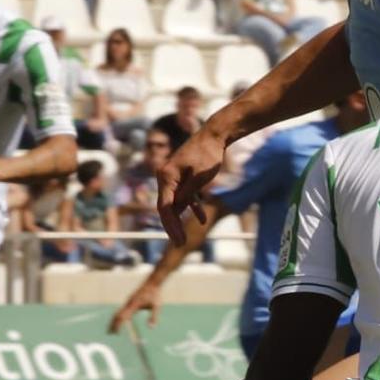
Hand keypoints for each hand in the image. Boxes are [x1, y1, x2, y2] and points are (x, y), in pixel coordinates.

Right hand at [108, 278, 163, 332]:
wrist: (152, 283)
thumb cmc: (155, 295)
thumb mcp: (156, 306)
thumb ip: (153, 317)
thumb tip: (151, 328)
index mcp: (134, 305)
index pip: (123, 316)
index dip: (118, 325)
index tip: (116, 333)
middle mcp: (129, 303)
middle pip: (117, 315)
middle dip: (113, 324)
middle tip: (109, 333)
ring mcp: (128, 301)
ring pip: (118, 312)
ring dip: (114, 320)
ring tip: (111, 329)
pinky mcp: (130, 301)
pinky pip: (122, 310)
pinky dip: (118, 316)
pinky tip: (119, 321)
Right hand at [157, 126, 226, 243]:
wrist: (215, 135)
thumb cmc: (208, 154)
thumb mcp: (200, 177)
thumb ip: (188, 194)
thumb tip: (178, 209)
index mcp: (166, 176)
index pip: (165, 207)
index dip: (171, 225)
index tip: (178, 240)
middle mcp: (166, 177)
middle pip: (167, 207)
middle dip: (173, 227)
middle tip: (181, 244)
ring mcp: (174, 177)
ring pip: (175, 203)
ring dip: (181, 220)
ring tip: (185, 238)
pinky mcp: (184, 177)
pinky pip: (185, 196)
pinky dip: (193, 207)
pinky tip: (203, 219)